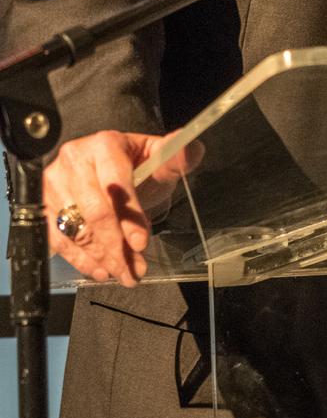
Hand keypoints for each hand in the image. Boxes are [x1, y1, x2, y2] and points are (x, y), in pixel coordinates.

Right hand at [44, 130, 203, 287]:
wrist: (106, 170)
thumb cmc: (134, 165)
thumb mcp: (158, 160)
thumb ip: (176, 157)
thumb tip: (192, 149)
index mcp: (104, 144)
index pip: (117, 183)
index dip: (130, 215)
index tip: (142, 243)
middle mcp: (74, 159)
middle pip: (94, 211)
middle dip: (117, 247)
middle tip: (134, 270)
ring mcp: (54, 182)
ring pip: (76, 229)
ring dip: (102, 258)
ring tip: (124, 273)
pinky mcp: (43, 204)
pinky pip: (57, 239)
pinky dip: (80, 259)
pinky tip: (100, 270)